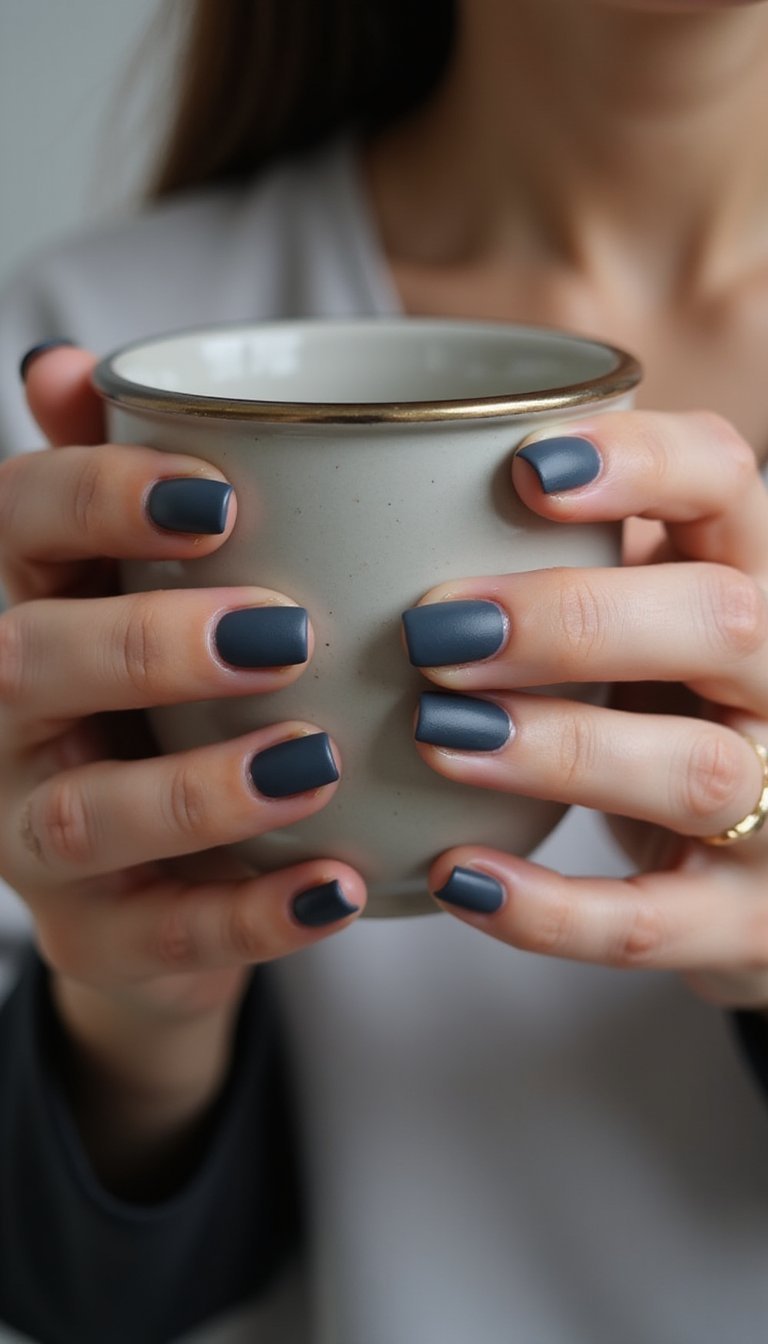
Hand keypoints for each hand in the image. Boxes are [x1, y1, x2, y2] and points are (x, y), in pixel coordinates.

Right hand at [0, 346, 364, 1187]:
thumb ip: (121, 493)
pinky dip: (253, 916)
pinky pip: (161, 936)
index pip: (19, 521)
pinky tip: (342, 885)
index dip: (102, 495)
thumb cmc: (159, 697)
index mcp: (30, 601)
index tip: (225, 493)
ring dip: (203, 789)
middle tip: (284, 630)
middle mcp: (9, 715)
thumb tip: (61, 366)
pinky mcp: (96, 935)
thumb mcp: (139, 590)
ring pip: (86, 813)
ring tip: (318, 762)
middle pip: (29, 660)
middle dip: (151, 641)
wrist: (144, 872)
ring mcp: (37, 834)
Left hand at [406, 410, 767, 1008]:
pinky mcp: (744, 922)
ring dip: (556, 749)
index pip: (726, 479)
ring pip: (697, 771)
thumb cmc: (657, 706)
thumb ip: (552, 560)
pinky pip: (650, 924)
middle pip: (724, 620)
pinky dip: (546, 911)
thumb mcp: (634, 615)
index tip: (522, 466)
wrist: (750, 863)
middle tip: (437, 628)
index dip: (640, 464)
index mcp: (751, 575)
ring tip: (433, 732)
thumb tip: (361, 507)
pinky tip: (451, 876)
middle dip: (576, 619)